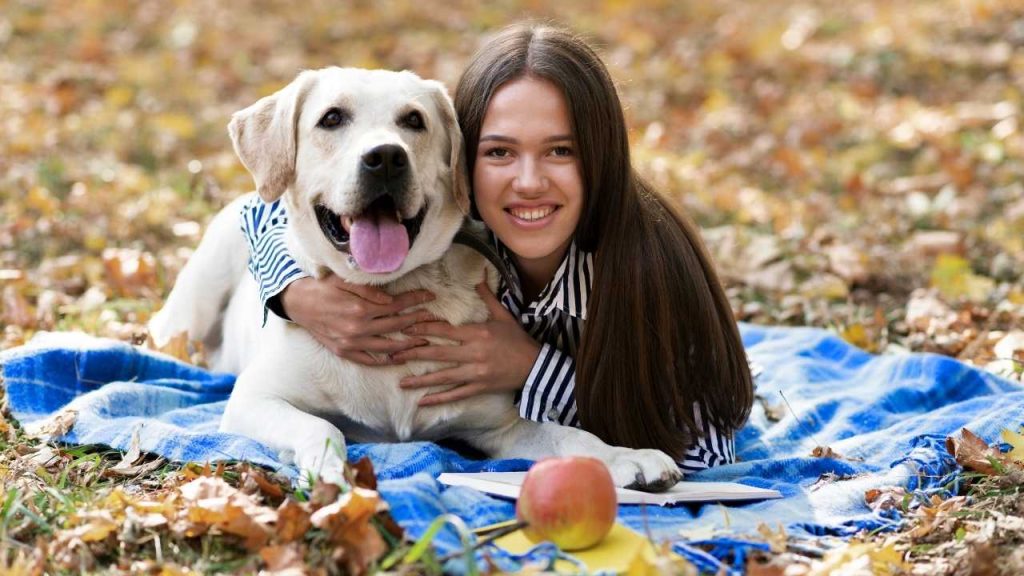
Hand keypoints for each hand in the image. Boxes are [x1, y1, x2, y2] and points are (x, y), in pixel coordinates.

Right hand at [279, 275, 435, 365]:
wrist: (297, 303)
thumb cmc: (322, 287)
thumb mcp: (344, 281)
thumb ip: (370, 291)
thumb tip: (392, 300)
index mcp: (360, 308)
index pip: (397, 305)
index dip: (416, 300)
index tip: (430, 296)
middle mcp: (358, 328)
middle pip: (396, 326)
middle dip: (418, 320)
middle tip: (434, 318)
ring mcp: (351, 343)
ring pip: (387, 346)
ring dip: (408, 344)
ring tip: (424, 341)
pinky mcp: (344, 351)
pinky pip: (369, 360)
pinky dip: (385, 360)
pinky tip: (399, 358)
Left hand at [393, 279, 540, 405]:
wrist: (535, 366)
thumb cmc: (518, 339)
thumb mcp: (504, 315)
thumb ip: (488, 297)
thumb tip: (479, 276)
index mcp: (477, 333)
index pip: (445, 332)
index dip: (423, 330)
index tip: (405, 330)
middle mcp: (473, 354)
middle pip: (438, 354)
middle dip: (413, 354)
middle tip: (393, 355)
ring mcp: (475, 373)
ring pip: (443, 377)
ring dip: (420, 380)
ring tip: (401, 383)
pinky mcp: (479, 387)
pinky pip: (456, 394)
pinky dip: (439, 399)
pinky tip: (422, 402)